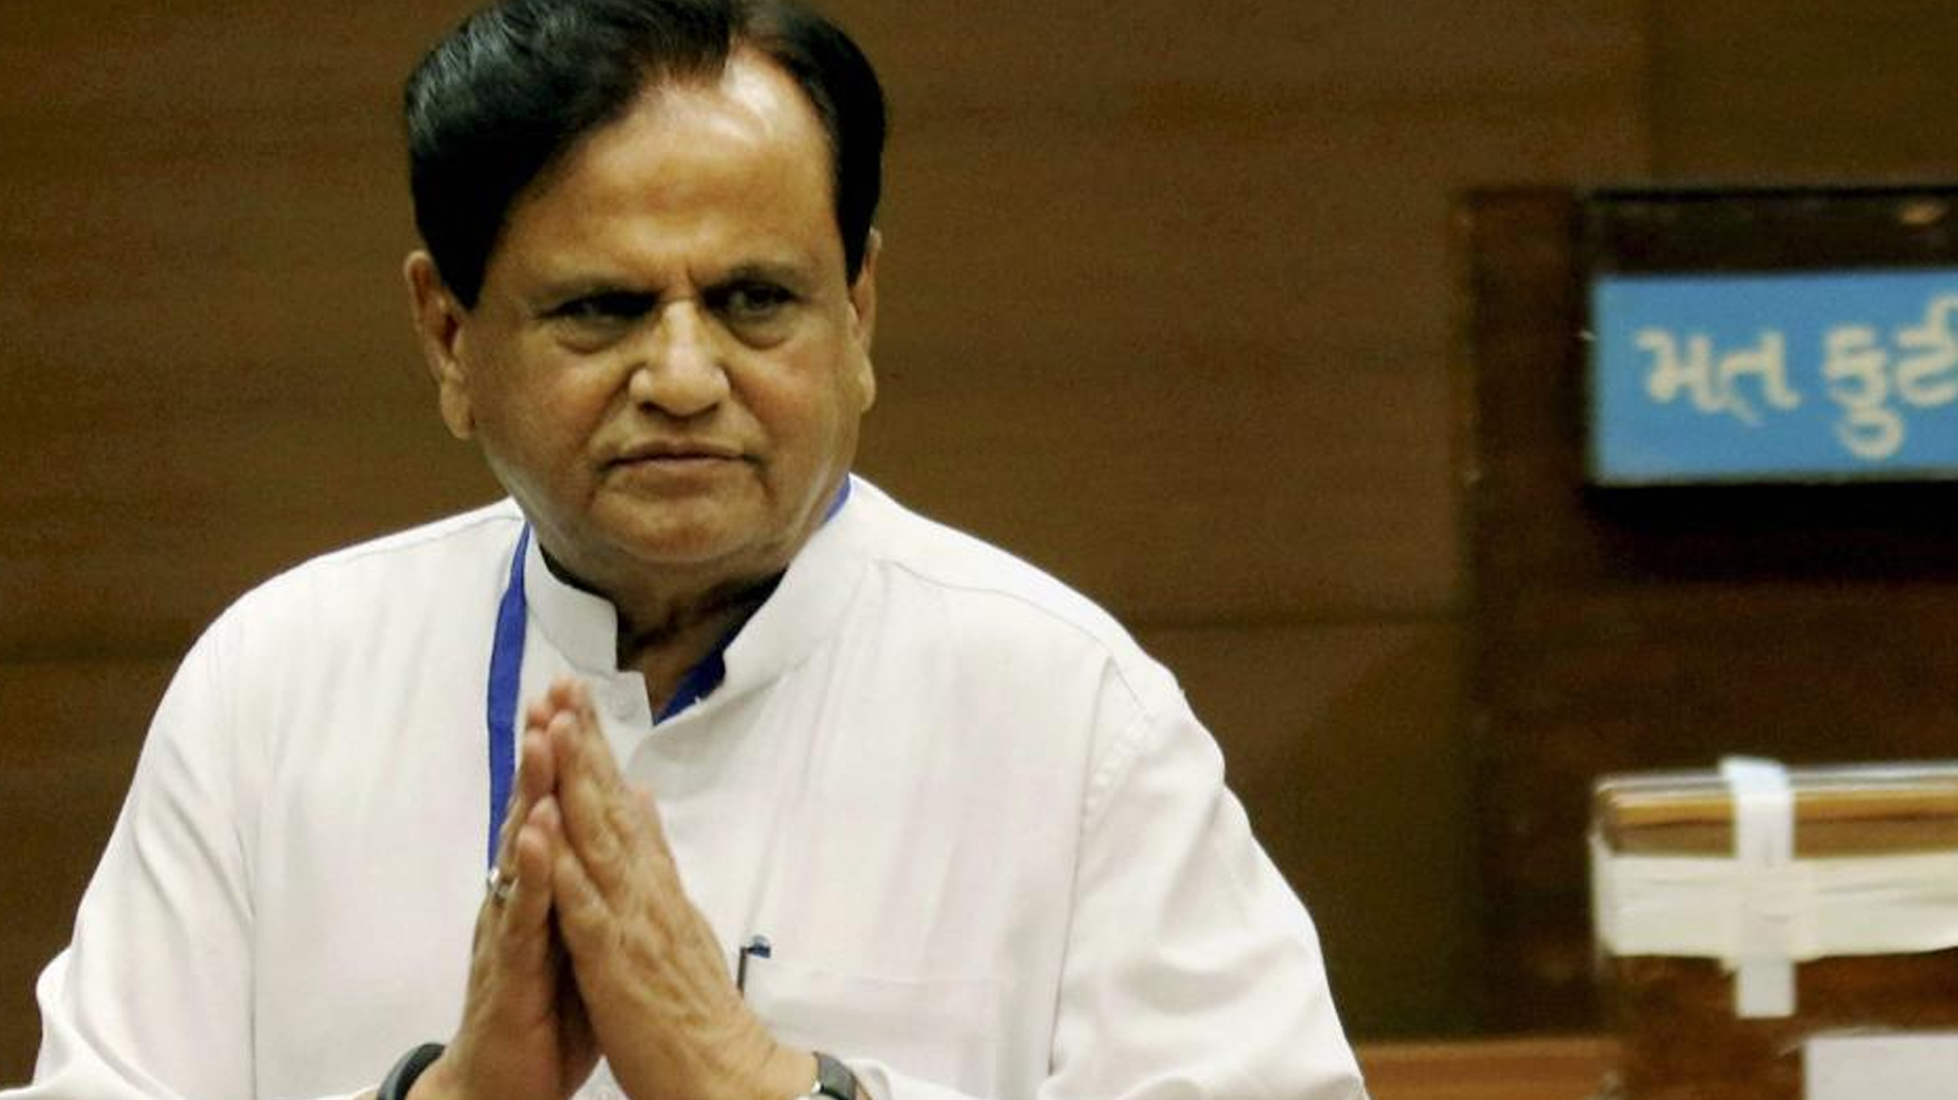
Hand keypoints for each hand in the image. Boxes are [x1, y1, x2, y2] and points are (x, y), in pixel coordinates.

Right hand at [411, 713, 597, 1099]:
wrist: (503, 1085)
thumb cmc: (542, 1011)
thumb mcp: (573, 936)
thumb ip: (585, 883)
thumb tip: (610, 832)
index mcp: (542, 889)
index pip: (552, 808)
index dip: (563, 756)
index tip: (574, 696)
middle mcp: (518, 898)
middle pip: (530, 812)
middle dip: (542, 753)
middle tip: (552, 692)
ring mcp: (509, 929)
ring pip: (520, 851)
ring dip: (529, 794)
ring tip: (542, 739)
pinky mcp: (510, 970)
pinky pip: (519, 916)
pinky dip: (528, 874)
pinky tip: (533, 836)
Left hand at [538, 679, 815, 1099]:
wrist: (725, 1074)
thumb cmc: (693, 1006)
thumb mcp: (676, 918)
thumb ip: (656, 856)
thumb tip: (645, 797)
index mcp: (654, 883)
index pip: (622, 802)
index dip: (597, 748)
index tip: (576, 696)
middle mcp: (646, 891)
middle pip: (610, 804)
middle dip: (584, 742)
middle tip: (563, 683)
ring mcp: (632, 923)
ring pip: (598, 840)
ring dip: (574, 782)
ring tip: (555, 728)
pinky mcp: (617, 963)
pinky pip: (584, 908)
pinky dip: (565, 867)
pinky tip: (545, 830)